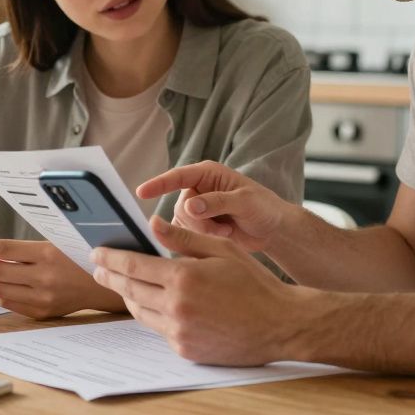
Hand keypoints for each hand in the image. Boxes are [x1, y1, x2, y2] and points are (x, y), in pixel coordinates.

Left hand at [0, 239, 125, 319]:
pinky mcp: (43, 312)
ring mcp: (44, 297)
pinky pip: (10, 303)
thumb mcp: (56, 243)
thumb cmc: (78, 257)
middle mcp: (45, 277)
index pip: (3, 249)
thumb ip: (25, 249)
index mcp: (48, 253)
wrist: (105, 286)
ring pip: (0, 289)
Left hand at [91, 215, 306, 365]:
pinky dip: (153, 315)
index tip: (97, 252)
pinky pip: (159, 329)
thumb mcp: (222, 250)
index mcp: (184, 278)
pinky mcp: (185, 350)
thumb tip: (152, 225)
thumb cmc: (254, 283)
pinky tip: (154, 304)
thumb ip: (183, 239)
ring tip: (122, 284)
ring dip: (128, 297)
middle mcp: (176, 307)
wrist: (280, 325)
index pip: (133, 266)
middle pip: (129, 290)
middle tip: (98, 268)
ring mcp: (180, 332)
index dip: (111, 258)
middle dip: (110, 277)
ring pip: (140, 312)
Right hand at [138, 160, 302, 252]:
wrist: (273, 229)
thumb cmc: (263, 207)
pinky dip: (202, 240)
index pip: (178, 176)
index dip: (159, 184)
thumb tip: (189, 206)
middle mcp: (198, 189)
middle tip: (224, 228)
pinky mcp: (198, 227)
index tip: (141, 192)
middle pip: (179, 206)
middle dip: (199, 222)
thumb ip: (216, 202)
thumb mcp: (244, 201)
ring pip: (181, 224)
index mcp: (208, 174)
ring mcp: (197, 209)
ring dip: (203, 232)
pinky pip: (186, 235)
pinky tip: (222, 237)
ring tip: (227, 231)